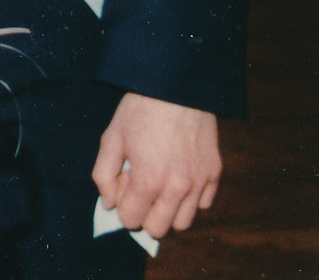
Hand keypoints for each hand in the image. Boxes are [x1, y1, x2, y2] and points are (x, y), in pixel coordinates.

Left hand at [93, 92, 221, 238]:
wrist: (176, 88)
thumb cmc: (138, 111)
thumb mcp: (110, 138)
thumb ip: (103, 175)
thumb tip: (109, 203)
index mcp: (148, 180)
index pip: (132, 220)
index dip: (122, 207)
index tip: (122, 188)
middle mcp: (177, 188)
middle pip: (159, 229)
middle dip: (145, 216)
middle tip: (140, 190)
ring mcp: (200, 182)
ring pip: (184, 222)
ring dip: (169, 211)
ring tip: (160, 186)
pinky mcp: (215, 173)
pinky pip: (204, 204)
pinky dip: (191, 199)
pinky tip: (179, 177)